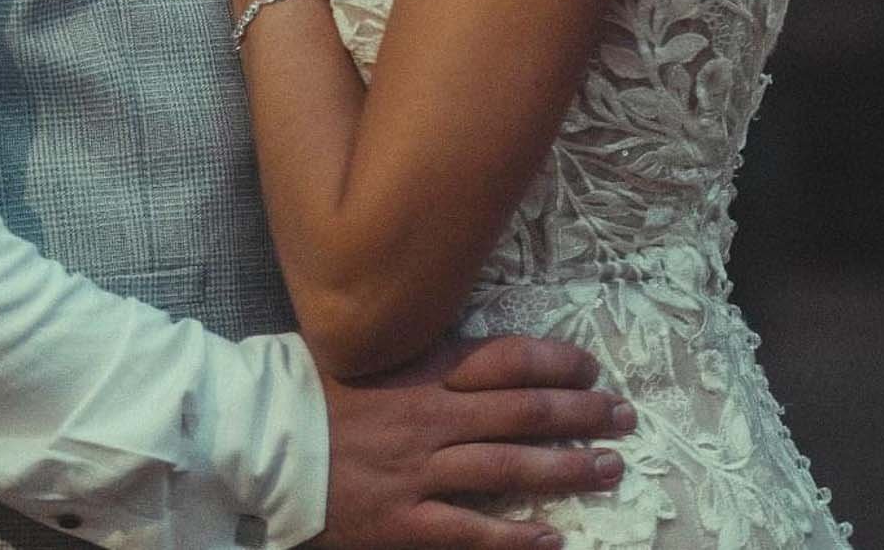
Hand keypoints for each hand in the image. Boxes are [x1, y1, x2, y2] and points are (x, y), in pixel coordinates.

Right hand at [314, 333, 634, 549]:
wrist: (261, 442)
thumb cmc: (313, 393)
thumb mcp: (368, 353)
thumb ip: (421, 353)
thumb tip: (476, 352)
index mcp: (420, 369)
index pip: (504, 357)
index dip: (554, 360)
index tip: (589, 366)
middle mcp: (429, 414)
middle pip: (521, 410)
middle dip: (579, 412)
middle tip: (623, 415)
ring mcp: (418, 470)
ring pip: (508, 466)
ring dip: (566, 468)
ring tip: (608, 467)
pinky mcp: (404, 521)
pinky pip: (471, 530)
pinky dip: (515, 535)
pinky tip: (552, 536)